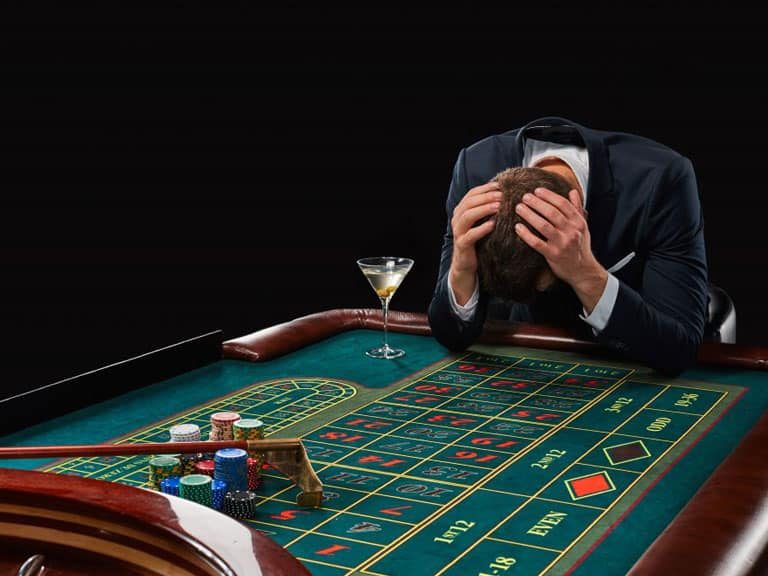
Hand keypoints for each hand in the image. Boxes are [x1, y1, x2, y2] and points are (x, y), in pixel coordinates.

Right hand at [449, 181, 501, 304]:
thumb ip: (487, 209)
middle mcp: (457, 219)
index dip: (485, 188)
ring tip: (498, 207)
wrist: (466, 263)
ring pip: (468, 216)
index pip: (472, 194)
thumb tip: (505, 194)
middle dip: (486, 197)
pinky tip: (492, 225)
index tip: (500, 185)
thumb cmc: (478, 240)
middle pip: (469, 202)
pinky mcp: (462, 244)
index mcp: (461, 210)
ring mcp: (458, 231)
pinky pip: (470, 235)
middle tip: (502, 195)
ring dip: (483, 209)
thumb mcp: (481, 222)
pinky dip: (481, 229)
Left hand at [515, 187, 607, 312]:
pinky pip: (537, 243)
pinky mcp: (552, 255)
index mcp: (578, 222)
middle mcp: (571, 232)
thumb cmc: (580, 246)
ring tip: (519, 208)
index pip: (563, 204)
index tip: (537, 190)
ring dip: (529, 215)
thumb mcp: (582, 226)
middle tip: (524, 197)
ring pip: (543, 226)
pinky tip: (518, 227)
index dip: (549, 196)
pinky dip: (526, 234)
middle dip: (537, 203)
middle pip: (552, 213)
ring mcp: (562, 244)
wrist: (582, 270)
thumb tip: (572, 191)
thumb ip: (576, 208)